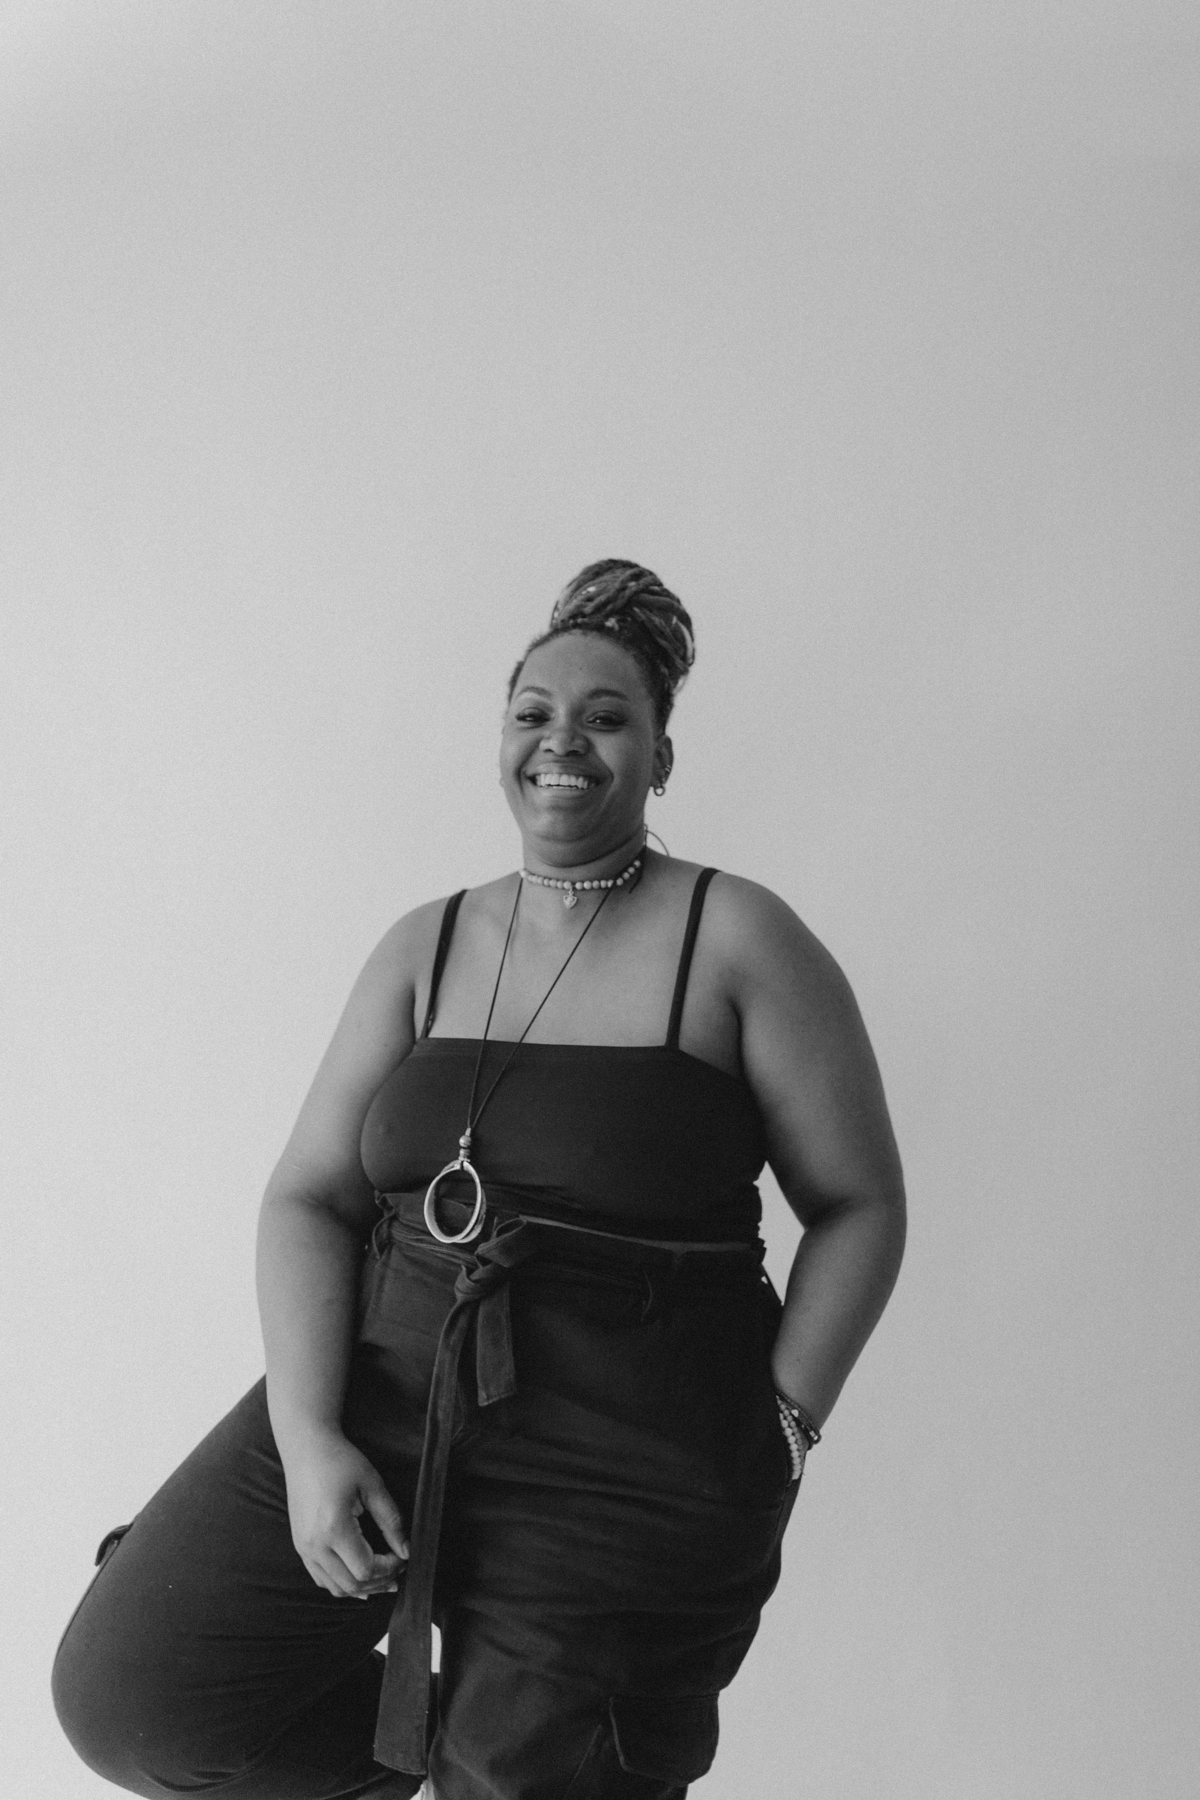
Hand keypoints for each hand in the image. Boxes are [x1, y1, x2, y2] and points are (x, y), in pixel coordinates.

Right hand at [281, 1428, 408, 1599]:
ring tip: (384, 1580)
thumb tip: (406, 1551)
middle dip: (379, 1582)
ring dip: (362, 1588)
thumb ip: (391, 1521)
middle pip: (351, 1584)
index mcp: (333, 1528)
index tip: (403, 1556)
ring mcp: (303, 1547)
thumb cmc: (341, 1461)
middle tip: (399, 1571)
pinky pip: (321, 1578)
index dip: (389, 1568)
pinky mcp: (300, 1545)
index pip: (366, 1568)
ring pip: (335, 1587)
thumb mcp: (373, 1485)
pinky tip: (359, 1577)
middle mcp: (314, 1544)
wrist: (306, 1448)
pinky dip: (342, 1583)